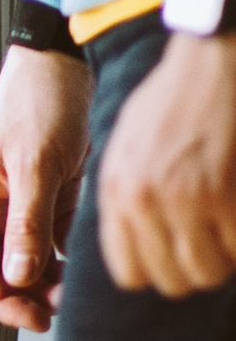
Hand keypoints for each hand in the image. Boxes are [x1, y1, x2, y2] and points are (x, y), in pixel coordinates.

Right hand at [0, 46, 90, 329]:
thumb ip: (25, 225)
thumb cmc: (38, 102)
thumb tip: (17, 277)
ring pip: (23, 259)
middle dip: (21, 295)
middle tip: (54, 311)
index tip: (29, 317)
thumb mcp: (33, 166)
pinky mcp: (44, 195)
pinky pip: (48, 239)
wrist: (63, 64)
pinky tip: (80, 264)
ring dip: (44, 281)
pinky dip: (62, 257)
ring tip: (71, 292)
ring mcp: (16, 202)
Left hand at [98, 34, 235, 296]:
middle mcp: (147, 200)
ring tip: (225, 231)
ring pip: (208, 272)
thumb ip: (124, 195)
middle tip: (209, 245)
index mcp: (116, 190)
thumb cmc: (171, 100)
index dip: (156, 270)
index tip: (174, 255)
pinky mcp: (228, 194)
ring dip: (223, 259)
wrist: (211, 60)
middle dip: (193, 269)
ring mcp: (190, 199)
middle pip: (171, 280)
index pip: (129, 272)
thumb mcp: (124, 147)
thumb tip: (135, 243)